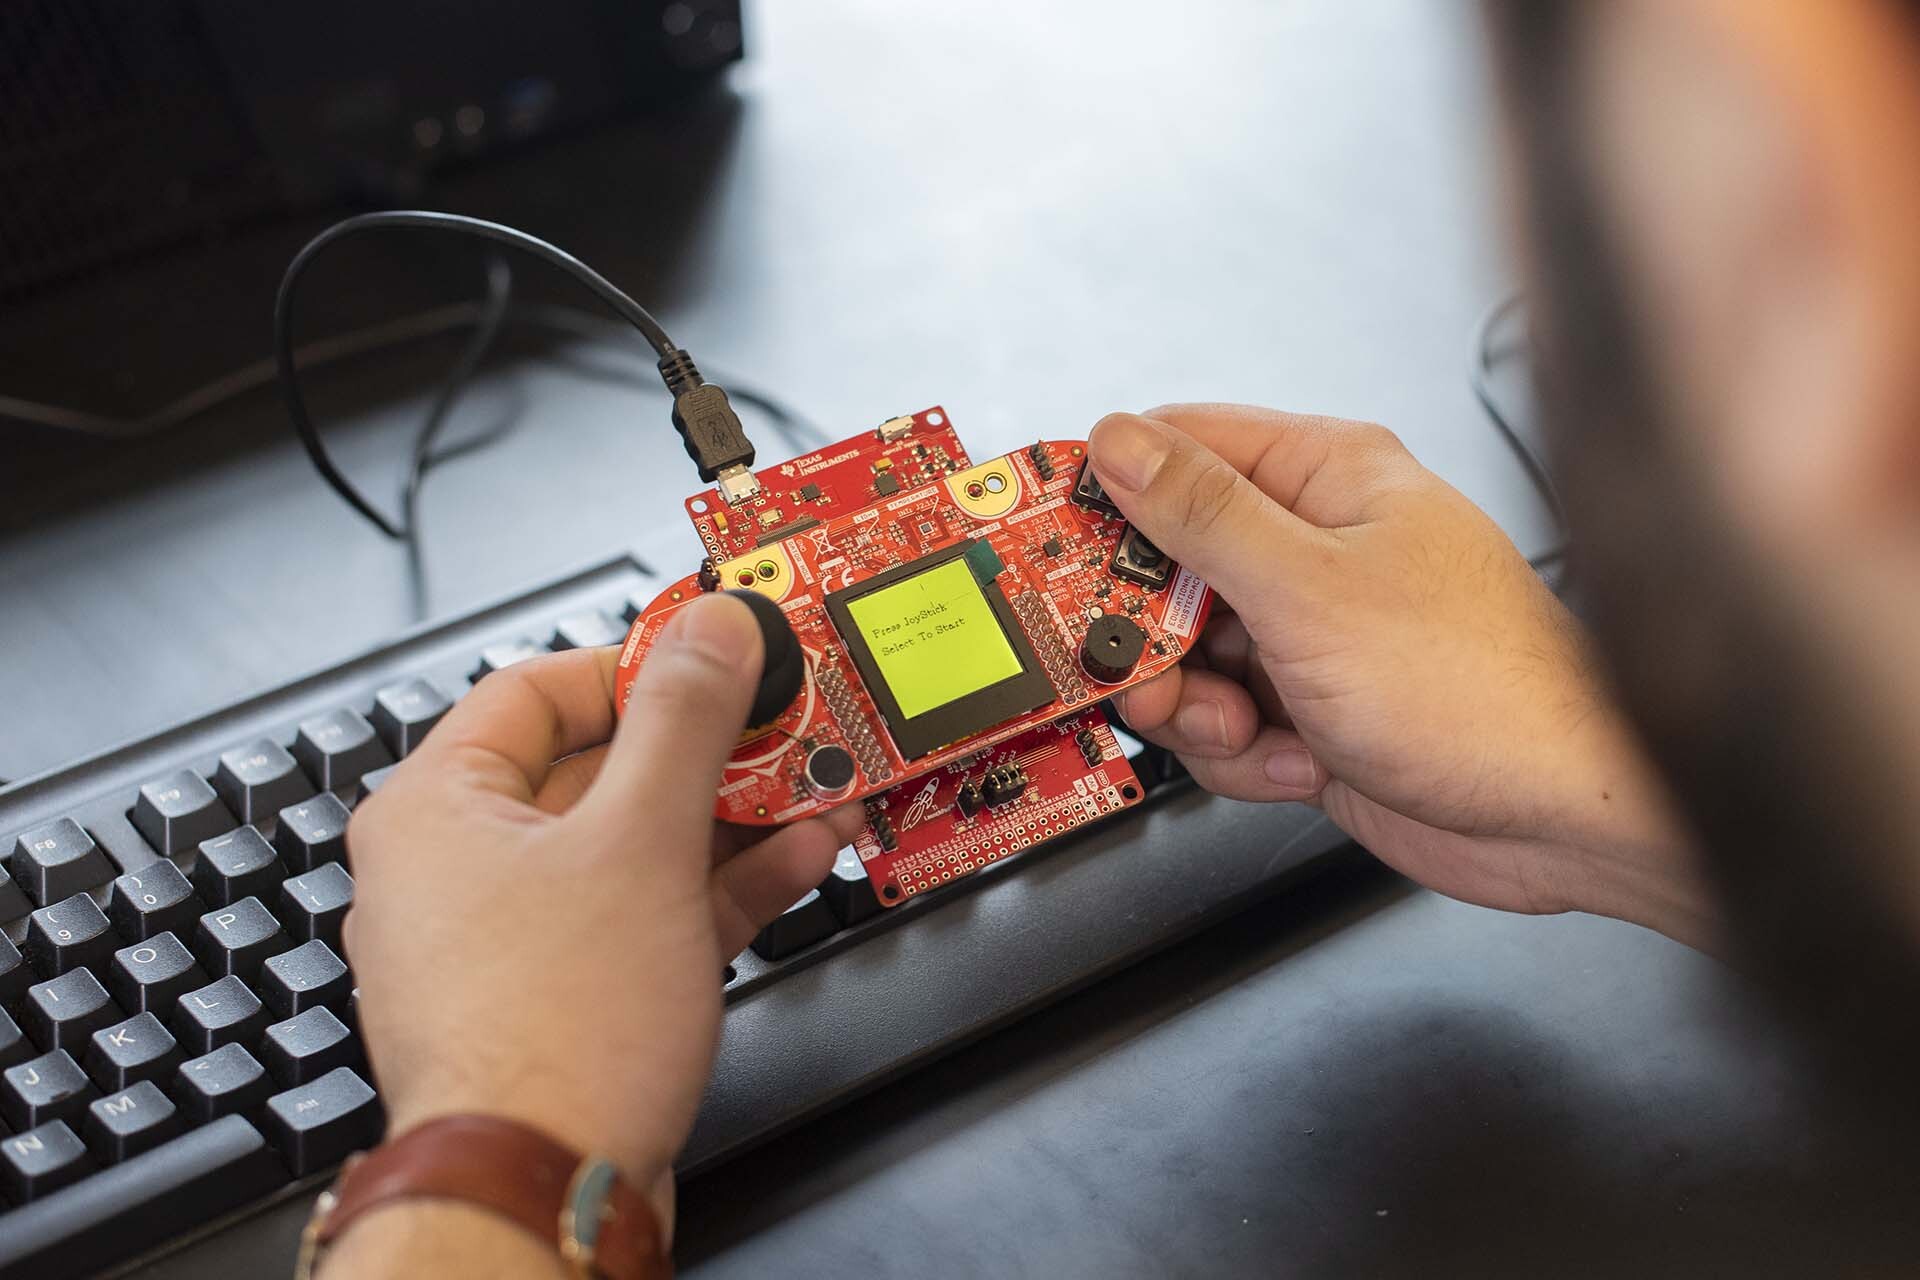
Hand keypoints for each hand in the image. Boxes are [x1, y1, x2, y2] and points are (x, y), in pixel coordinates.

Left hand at [343, 594, 859, 1233]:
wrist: (546, 1189)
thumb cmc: (549, 1034)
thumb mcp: (639, 840)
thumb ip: (683, 722)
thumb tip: (710, 633)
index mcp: (435, 809)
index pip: (538, 689)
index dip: (636, 664)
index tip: (714, 656)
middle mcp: (457, 869)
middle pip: (597, 768)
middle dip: (708, 750)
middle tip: (781, 727)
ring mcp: (511, 939)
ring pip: (630, 845)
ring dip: (729, 817)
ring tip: (813, 792)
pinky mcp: (565, 996)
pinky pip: (643, 911)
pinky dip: (715, 885)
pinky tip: (794, 862)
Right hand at [1089, 404, 1714, 946]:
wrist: (1563, 816)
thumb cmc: (1482, 689)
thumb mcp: (1310, 589)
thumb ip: (1201, 513)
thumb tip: (1119, 442)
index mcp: (1325, 479)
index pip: (1176, 452)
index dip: (1104, 497)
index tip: (1047, 546)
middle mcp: (1315, 549)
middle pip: (1163, 570)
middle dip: (1147, 636)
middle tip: (1154, 670)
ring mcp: (1310, 634)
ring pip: (1182, 659)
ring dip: (1197, 710)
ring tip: (1252, 728)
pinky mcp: (1310, 711)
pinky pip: (1221, 724)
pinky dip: (1244, 756)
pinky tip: (1302, 760)